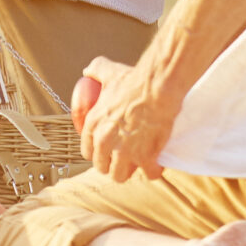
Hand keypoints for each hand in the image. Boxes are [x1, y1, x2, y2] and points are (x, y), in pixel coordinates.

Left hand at [81, 57, 177, 183]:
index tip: (105, 151)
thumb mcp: (109, 72)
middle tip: (121, 159)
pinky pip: (148, 174)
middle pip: (102, 166)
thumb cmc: (134, 80)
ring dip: (128, 171)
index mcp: (93, 125)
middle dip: (110, 165)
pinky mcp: (145, 157)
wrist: (158, 88)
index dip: (96, 153)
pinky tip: (156, 166)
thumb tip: (87, 71)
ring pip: (120, 175)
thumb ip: (96, 70)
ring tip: (137, 165)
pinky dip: (153, 171)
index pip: (87, 151)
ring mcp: (125, 152)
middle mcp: (105, 142)